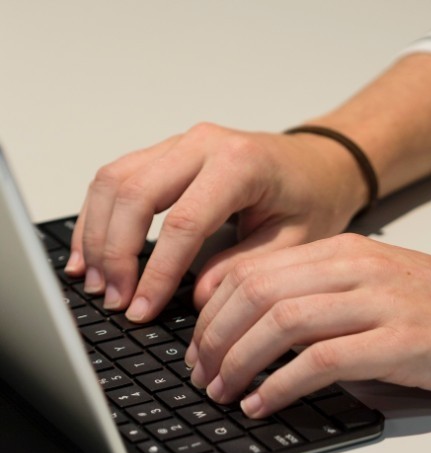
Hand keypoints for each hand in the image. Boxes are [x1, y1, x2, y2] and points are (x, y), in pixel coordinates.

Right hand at [65, 123, 369, 321]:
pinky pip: (116, 178)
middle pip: (135, 194)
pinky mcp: (164, 153)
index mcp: (240, 164)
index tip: (141, 309)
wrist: (317, 166)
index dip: (156, 272)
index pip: (182, 222)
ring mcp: (178, 144)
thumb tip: (198, 299)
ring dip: (97, 235)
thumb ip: (246, 269)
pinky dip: (96, 216)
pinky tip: (91, 254)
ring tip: (96, 283)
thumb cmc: (311, 199)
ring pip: (114, 181)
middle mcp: (202, 144)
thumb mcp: (295, 243)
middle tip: (114, 300)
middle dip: (116, 253)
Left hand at [187, 235, 430, 414]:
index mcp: (351, 253)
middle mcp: (360, 268)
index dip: (211, 311)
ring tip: (222, 393)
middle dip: (212, 337)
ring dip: (237, 361)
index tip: (197, 348)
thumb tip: (273, 348)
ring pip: (280, 319)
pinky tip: (264, 403)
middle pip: (255, 290)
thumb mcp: (390, 296)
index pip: (254, 269)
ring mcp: (383, 301)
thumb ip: (335, 309)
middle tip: (198, 376)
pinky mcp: (404, 341)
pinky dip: (280, 384)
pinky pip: (321, 358)